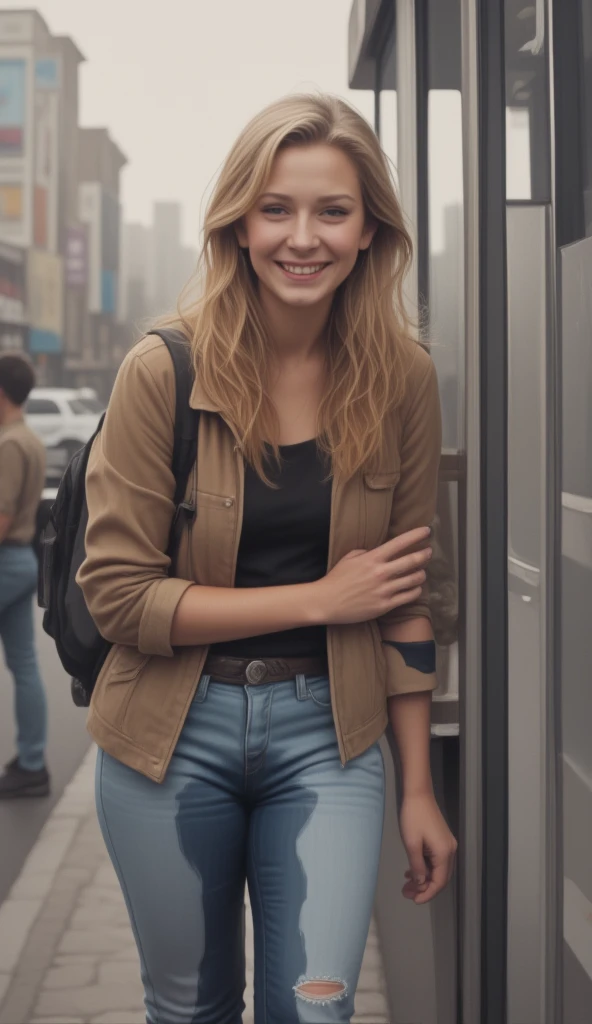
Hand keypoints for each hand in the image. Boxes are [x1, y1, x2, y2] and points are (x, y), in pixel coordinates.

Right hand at [313, 527, 432, 625]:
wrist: (326, 602)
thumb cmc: (336, 579)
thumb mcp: (350, 558)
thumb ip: (367, 552)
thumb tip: (381, 551)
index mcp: (372, 558)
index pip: (400, 543)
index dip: (416, 535)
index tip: (427, 531)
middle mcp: (381, 573)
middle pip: (412, 561)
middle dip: (424, 554)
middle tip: (429, 551)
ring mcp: (384, 590)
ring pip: (414, 579)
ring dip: (421, 574)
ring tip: (422, 571)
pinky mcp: (385, 606)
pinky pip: (409, 596)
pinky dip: (416, 590)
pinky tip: (416, 587)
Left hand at [398, 792, 456, 903]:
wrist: (418, 794)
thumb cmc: (413, 818)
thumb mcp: (412, 844)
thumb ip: (417, 867)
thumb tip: (421, 884)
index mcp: (444, 853)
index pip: (439, 882)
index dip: (427, 894)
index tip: (414, 900)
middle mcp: (450, 851)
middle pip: (440, 878)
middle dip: (424, 888)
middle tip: (406, 893)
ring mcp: (447, 845)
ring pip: (437, 870)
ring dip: (423, 879)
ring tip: (406, 884)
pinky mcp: (442, 840)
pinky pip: (435, 860)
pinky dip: (424, 868)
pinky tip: (411, 870)